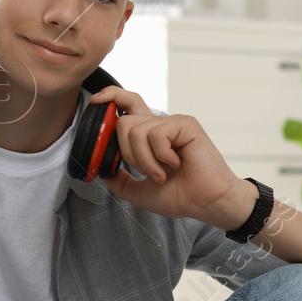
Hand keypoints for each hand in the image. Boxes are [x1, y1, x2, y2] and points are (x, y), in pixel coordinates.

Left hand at [91, 85, 254, 228]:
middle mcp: (160, 125)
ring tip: (162, 174)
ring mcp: (173, 123)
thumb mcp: (140, 192)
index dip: (110, 97)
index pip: (127, 104)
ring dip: (145, 161)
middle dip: (127, 153)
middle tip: (146, 171)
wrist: (206, 203)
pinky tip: (175, 164)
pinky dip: (160, 156)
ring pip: (136, 131)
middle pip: (124, 122)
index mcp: (151, 135)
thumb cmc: (182, 196)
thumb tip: (102, 172)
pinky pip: (156, 135)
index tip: (95, 101)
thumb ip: (121, 181)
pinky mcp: (185, 124)